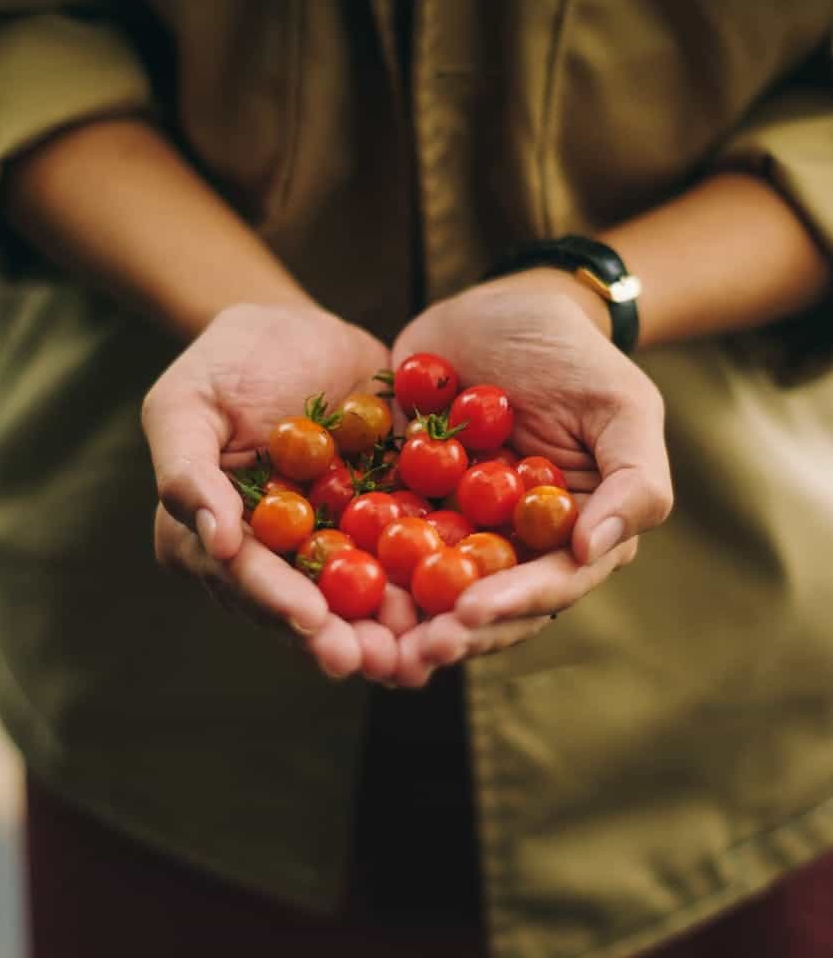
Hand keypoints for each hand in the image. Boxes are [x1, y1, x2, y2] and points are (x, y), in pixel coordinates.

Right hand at [142, 303, 404, 680]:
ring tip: (421, 652)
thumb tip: (213, 541)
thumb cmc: (227, 361)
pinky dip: (431, 584)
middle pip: (304, 608)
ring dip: (388, 631)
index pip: (244, 578)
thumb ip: (186, 469)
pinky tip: (462, 601)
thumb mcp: (186, 402)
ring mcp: (329, 546)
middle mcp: (273, 558)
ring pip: (357, 600)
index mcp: (215, 539)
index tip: (311, 619)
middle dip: (339, 639)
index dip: (276, 601)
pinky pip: (405, 560)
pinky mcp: (379, 526)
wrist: (299, 330)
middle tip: (375, 660)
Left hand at [388, 274, 672, 679]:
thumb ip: (632, 481)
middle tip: (407, 651)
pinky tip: (325, 579)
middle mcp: (512, 545)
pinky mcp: (403, 502)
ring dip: (397, 620)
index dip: (510, 606)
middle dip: (446, 632)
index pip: (547, 586)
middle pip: (482, 605)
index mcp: (572, 536)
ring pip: (426, 589)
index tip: (469, 615)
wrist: (501, 306)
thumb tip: (591, 550)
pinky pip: (376, 540)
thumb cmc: (574, 354)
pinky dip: (355, 563)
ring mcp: (455, 527)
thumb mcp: (621, 406)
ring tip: (363, 640)